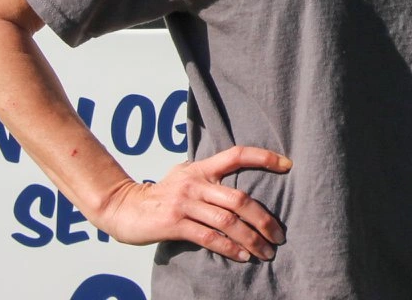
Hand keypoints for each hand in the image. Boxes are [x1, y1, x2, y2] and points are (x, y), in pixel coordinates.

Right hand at [95, 145, 290, 261]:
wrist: (123, 208)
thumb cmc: (159, 195)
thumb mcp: (183, 176)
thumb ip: (207, 177)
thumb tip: (235, 182)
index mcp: (201, 168)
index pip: (237, 154)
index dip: (264, 157)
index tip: (288, 165)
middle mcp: (196, 183)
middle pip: (240, 198)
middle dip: (264, 219)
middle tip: (279, 235)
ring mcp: (185, 203)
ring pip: (228, 221)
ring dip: (251, 238)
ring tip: (266, 251)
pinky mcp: (175, 223)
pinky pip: (208, 237)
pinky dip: (229, 247)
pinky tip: (243, 256)